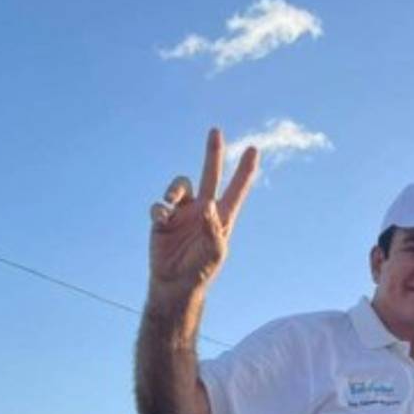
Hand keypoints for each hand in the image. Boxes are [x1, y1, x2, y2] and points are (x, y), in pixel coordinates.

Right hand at [148, 129, 258, 294]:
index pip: (236, 189)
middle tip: (216, 131)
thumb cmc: (201, 268)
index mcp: (221, 216)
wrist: (175, 282)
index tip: (254, 150)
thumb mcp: (215, 252)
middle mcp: (203, 209)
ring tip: (170, 202)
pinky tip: (162, 220)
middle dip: (213, 153)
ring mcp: (182, 212)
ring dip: (174, 189)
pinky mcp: (163, 218)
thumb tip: (208, 205)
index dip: (245, 171)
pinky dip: (159, 209)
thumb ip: (214, 229)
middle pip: (209, 174)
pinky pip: (159, 205)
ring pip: (180, 185)